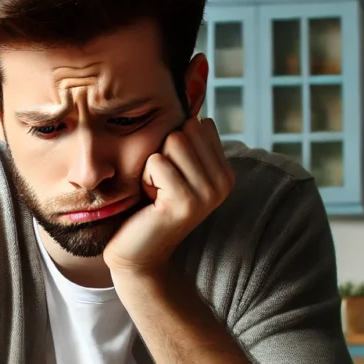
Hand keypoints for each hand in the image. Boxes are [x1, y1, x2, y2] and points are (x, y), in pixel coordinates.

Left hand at [103, 116, 233, 276]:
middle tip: (162, 186)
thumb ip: (189, 143)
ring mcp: (207, 193)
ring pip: (172, 141)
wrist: (139, 253)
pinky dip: (145, 178)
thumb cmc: (150, 206)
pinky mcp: (186, 202)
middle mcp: (223, 182)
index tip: (172, 176)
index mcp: (225, 172)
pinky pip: (156, 161)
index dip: (175, 145)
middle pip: (186, 130)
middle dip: (163, 152)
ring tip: (157, 193)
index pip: (200, 124)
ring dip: (153, 166)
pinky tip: (151, 202)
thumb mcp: (176, 169)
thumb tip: (193, 111)